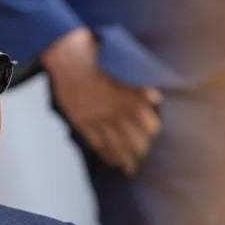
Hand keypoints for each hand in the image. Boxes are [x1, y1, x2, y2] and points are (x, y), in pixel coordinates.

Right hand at [43, 27, 163, 175]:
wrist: (67, 56)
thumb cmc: (96, 55)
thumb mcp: (125, 66)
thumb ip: (141, 86)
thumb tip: (156, 98)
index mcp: (129, 97)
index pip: (149, 125)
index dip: (153, 133)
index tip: (154, 137)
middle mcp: (114, 112)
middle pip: (133, 141)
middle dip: (140, 153)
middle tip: (143, 160)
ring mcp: (97, 119)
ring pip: (115, 146)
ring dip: (124, 159)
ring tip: (130, 169)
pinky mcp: (81, 121)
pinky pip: (96, 143)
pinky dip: (105, 154)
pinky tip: (110, 160)